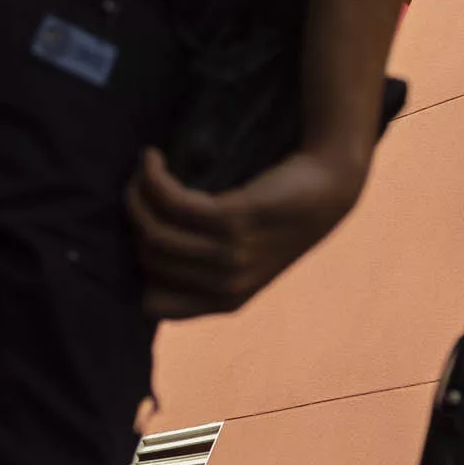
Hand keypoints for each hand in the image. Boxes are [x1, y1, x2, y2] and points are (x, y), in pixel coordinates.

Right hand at [125, 143, 370, 318]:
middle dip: (134, 221)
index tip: (141, 234)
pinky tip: (152, 159)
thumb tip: (145, 254)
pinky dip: (152, 178)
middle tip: (135, 190)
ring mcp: (232, 253)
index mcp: (227, 301)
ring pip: (155, 230)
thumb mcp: (245, 258)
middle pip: (150, 258)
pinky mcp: (235, 218)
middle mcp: (227, 284)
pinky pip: (173, 201)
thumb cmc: (282, 219)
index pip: (154, 305)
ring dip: (136, 195)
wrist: (329, 187)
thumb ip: (205, 270)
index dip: (138, 271)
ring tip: (141, 172)